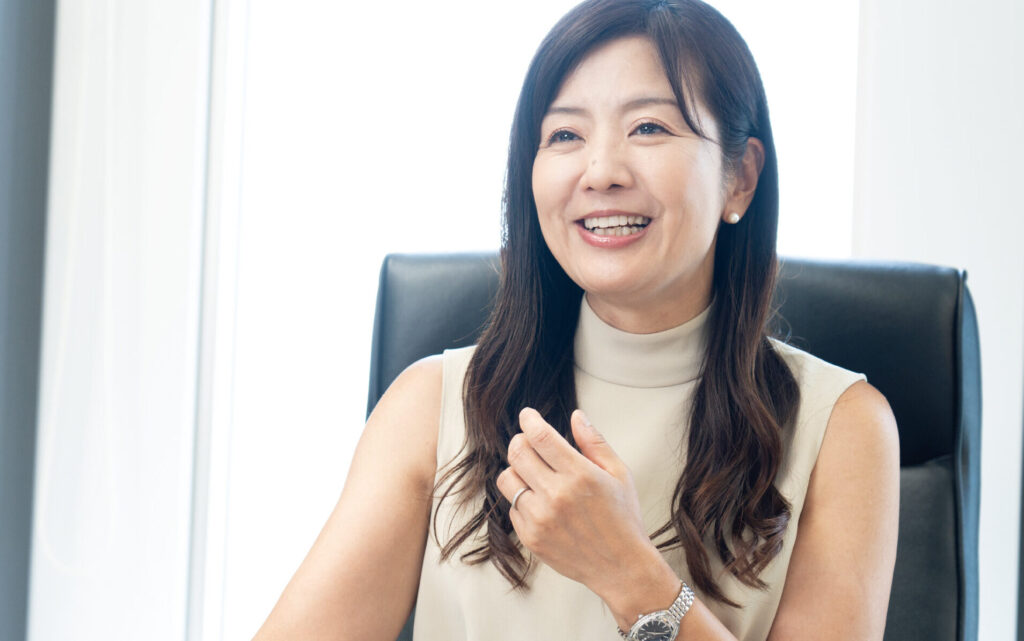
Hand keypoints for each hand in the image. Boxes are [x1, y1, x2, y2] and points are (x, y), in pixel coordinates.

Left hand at [496, 407, 677, 618]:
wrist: (621, 567)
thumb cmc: (623, 518)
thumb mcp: (619, 474)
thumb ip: (595, 443)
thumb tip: (576, 416)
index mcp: (579, 475)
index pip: (541, 437)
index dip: (529, 420)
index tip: (527, 415)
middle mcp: (556, 495)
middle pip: (518, 453)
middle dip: (520, 441)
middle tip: (529, 442)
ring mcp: (540, 518)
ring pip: (507, 479)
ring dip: (517, 469)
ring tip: (533, 473)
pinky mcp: (531, 537)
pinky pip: (512, 507)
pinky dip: (522, 499)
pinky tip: (541, 502)